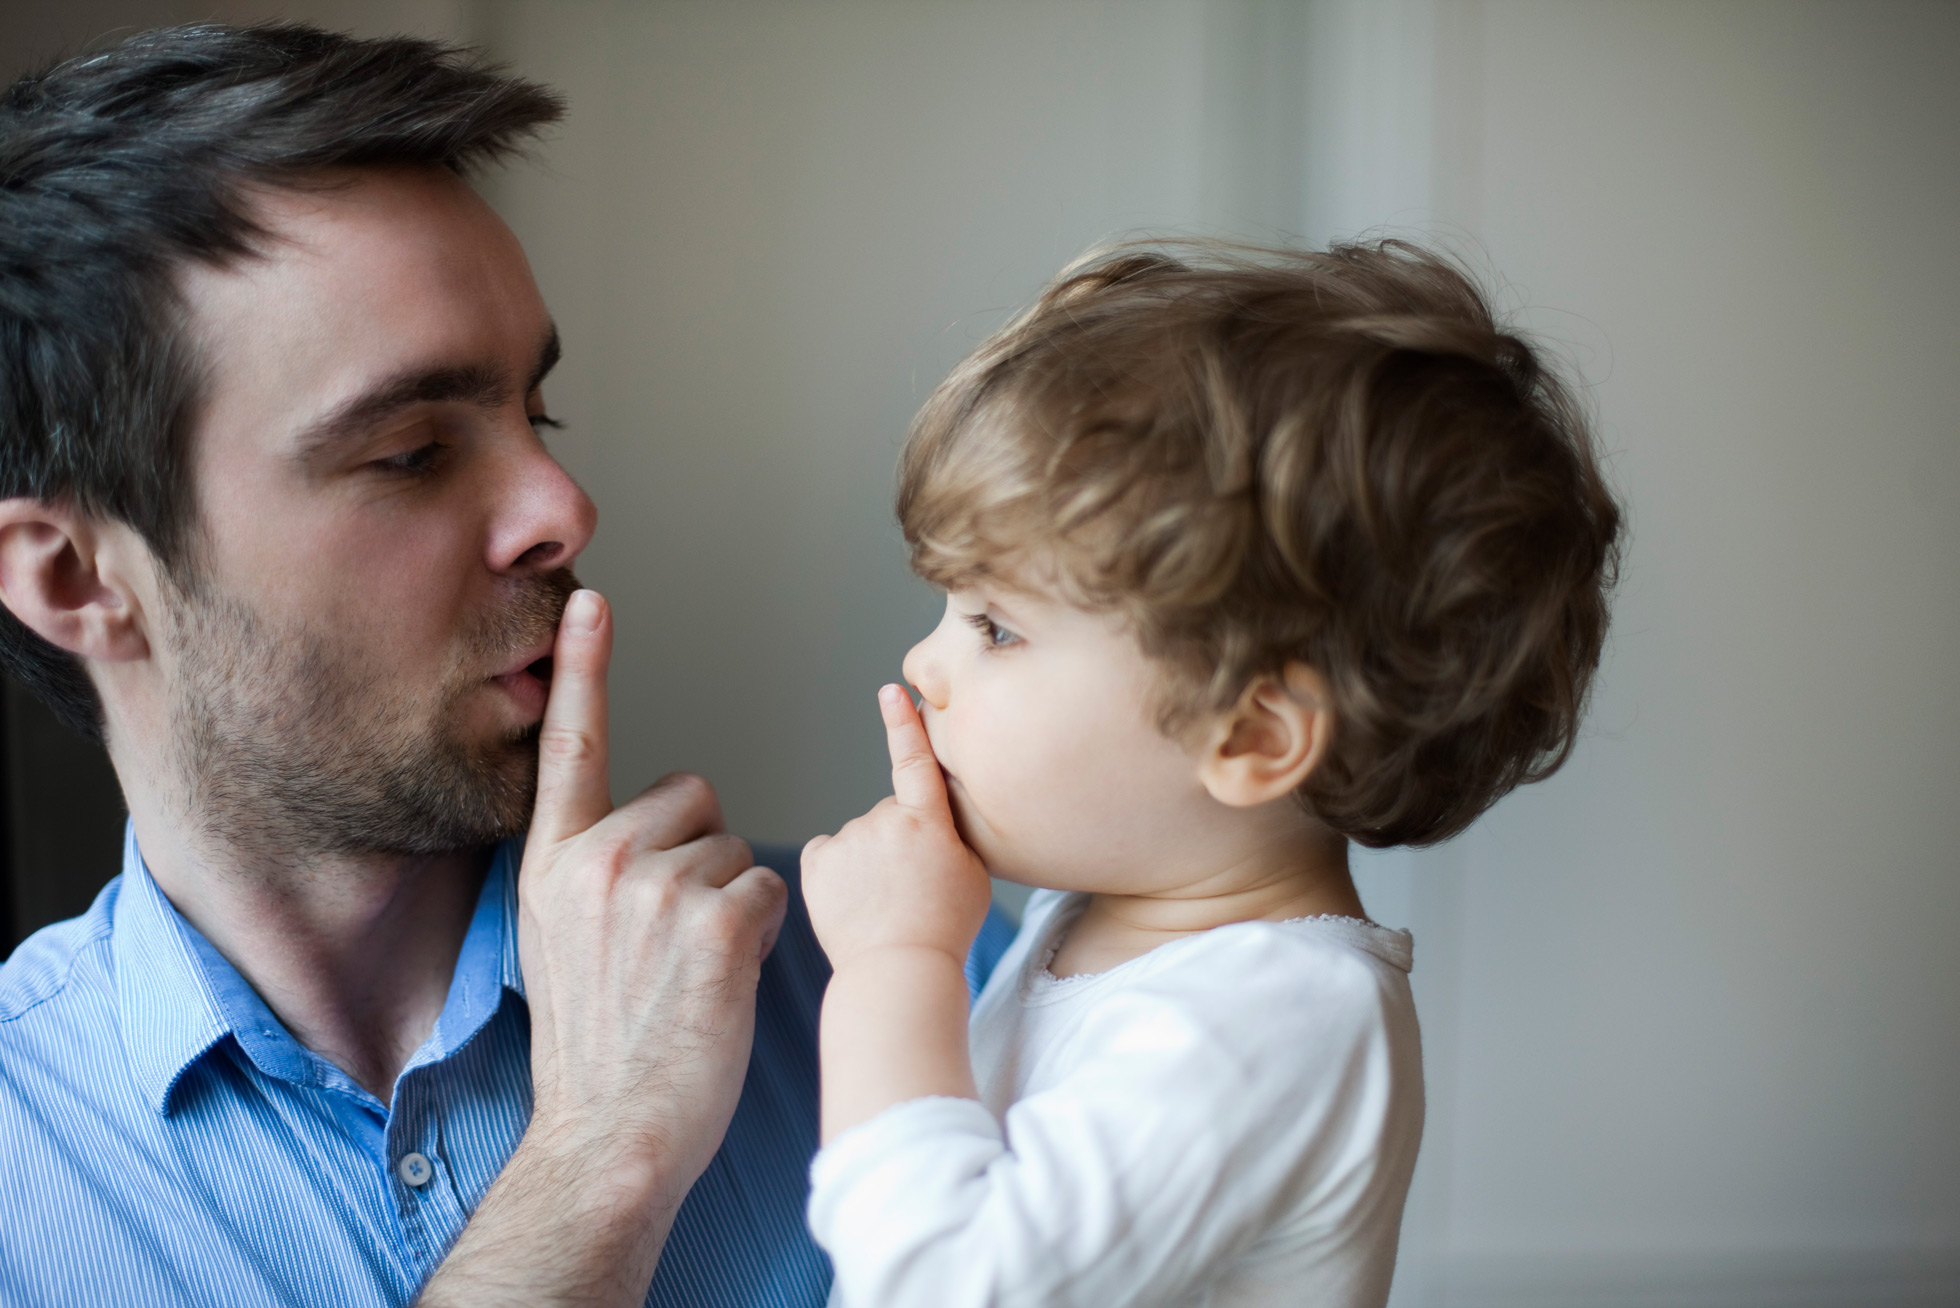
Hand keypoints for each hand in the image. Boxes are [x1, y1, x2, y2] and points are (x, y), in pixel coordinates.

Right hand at [518, 588, 786, 1191]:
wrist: (612, 1134)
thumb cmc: (600, 1046)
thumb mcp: (558, 942)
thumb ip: (590, 873)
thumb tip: (649, 831)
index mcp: (551, 863)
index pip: (571, 746)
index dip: (584, 667)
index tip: (589, 596)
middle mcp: (597, 861)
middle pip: (694, 797)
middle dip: (700, 854)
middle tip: (670, 942)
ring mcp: (656, 889)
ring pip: (738, 848)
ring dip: (732, 901)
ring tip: (689, 973)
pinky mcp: (716, 921)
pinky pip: (771, 886)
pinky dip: (762, 932)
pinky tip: (721, 982)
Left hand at [802, 684, 991, 972]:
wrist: (898, 972)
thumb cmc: (946, 927)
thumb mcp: (974, 872)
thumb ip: (953, 831)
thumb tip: (931, 810)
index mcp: (927, 819)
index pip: (914, 758)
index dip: (903, 722)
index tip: (892, 689)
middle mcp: (882, 819)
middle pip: (891, 815)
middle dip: (900, 840)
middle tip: (913, 887)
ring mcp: (846, 840)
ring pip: (861, 837)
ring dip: (870, 860)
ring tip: (885, 904)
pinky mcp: (816, 862)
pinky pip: (830, 854)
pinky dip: (839, 872)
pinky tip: (855, 901)